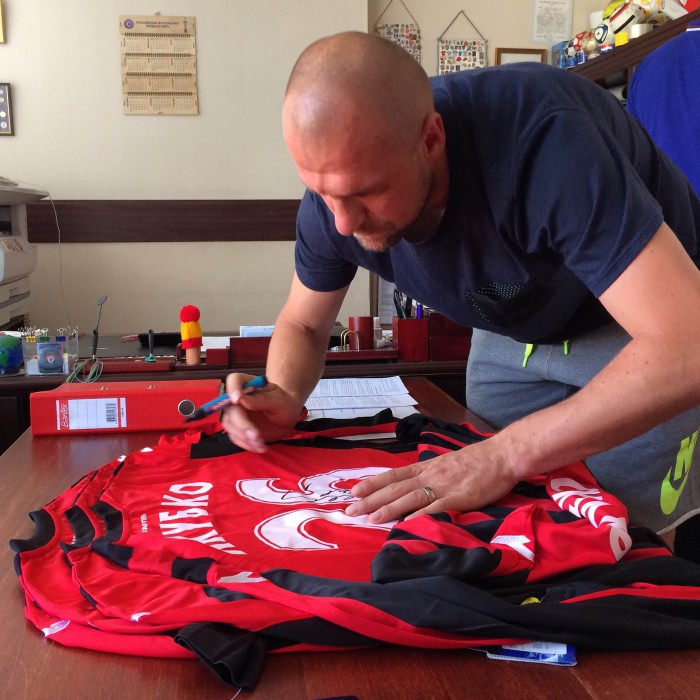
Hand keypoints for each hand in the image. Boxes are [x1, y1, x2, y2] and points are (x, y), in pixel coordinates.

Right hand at [220, 373, 303, 452]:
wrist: (287, 417)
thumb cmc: (285, 404)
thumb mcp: (279, 400)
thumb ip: (262, 400)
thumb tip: (242, 399)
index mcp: (248, 384)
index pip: (234, 380)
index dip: (233, 388)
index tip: (237, 400)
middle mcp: (238, 398)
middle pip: (230, 409)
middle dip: (242, 424)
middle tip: (256, 436)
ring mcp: (236, 414)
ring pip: (230, 425)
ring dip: (244, 437)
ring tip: (261, 444)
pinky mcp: (237, 428)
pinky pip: (236, 437)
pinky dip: (247, 444)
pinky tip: (260, 447)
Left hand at [345, 438, 519, 522]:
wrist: (502, 456)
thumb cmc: (478, 461)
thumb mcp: (448, 463)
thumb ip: (431, 473)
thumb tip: (414, 483)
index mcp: (427, 466)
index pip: (394, 474)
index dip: (374, 483)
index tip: (354, 490)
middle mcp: (430, 475)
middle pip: (396, 488)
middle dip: (372, 499)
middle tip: (351, 510)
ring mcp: (443, 486)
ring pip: (410, 497)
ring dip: (388, 509)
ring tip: (370, 518)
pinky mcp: (458, 498)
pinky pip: (435, 508)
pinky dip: (419, 516)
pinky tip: (405, 524)